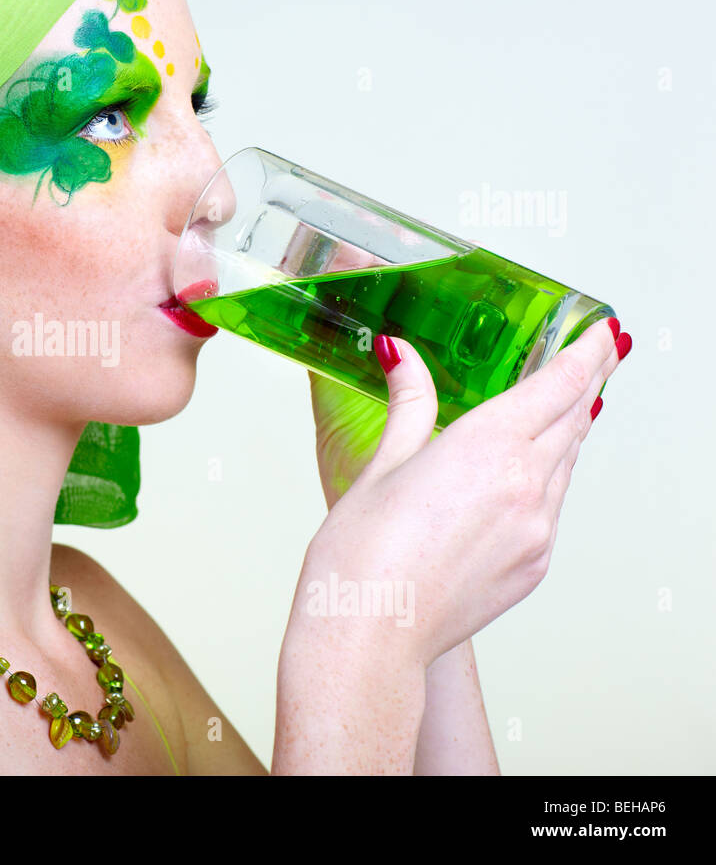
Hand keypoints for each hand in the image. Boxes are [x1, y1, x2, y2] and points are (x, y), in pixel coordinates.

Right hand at [298, 317, 628, 667]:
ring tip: (560, 411)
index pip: (559, 383)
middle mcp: (527, 485)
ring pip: (567, 465)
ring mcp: (537, 530)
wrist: (369, 633)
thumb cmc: (362, 555)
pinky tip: (526, 477)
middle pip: (574, 419)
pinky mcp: (533, 566)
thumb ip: (408, 404)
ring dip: (568, 432)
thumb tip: (399, 355)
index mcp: (489, 447)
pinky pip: (553, 508)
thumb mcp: (382, 464)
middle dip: (586, 383)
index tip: (602, 332)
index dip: (587, 352)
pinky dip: (548, 481)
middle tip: (595, 355)